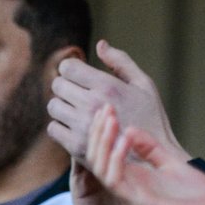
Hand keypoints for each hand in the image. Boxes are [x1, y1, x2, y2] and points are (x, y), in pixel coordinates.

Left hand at [47, 39, 188, 163]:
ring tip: (76, 110)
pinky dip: (61, 126)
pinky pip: (53, 128)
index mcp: (107, 86)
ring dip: (62, 106)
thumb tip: (100, 44)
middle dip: (66, 86)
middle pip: (58, 84)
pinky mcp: (76, 147)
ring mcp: (83, 127)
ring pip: (53, 106)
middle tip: (78, 94)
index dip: (71, 69)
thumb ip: (121, 62)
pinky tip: (75, 127)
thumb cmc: (151, 119)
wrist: (151, 160)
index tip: (79, 76)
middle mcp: (92, 105)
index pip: (68, 67)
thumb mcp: (144, 85)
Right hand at [86, 105, 204, 204]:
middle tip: (105, 109)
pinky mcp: (141, 204)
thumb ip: (150, 149)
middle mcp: (129, 188)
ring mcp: (133, 197)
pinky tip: (124, 140)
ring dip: (103, 143)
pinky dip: (116, 160)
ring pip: (102, 169)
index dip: (103, 131)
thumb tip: (130, 129)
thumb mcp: (171, 163)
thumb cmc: (197, 195)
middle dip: (99, 133)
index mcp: (135, 179)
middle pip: (98, 159)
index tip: (108, 108)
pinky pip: (117, 182)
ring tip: (110, 120)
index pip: (106, 154)